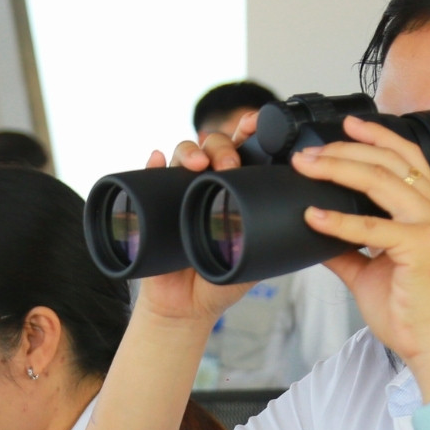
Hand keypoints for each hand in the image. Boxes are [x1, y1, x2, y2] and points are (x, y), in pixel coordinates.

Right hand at [126, 125, 256, 329]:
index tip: (254, 122)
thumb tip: (280, 217)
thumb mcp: (254, 258)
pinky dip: (152, 164)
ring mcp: (178, 192)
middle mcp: (206, 184)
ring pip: (182, 154)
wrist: (185, 308)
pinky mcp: (152, 205)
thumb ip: (266, 238)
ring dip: (190, 150)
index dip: (248, 131)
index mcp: (235, 189)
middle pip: (213, 144)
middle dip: (222, 145)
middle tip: (228, 164)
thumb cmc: (219, 281)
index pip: (243, 150)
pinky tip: (155, 158)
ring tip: (198, 162)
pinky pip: (148, 177)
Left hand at [296, 115, 429, 394]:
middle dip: (346, 150)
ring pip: (382, 181)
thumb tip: (314, 231)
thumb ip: (346, 249)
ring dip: (339, 170)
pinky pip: (372, 227)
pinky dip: (338, 221)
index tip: (347, 125)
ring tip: (307, 168)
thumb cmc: (410, 312)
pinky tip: (312, 217)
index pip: (409, 159)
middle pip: (391, 162)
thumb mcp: (370, 272)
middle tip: (309, 153)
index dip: (378, 137)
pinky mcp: (422, 247)